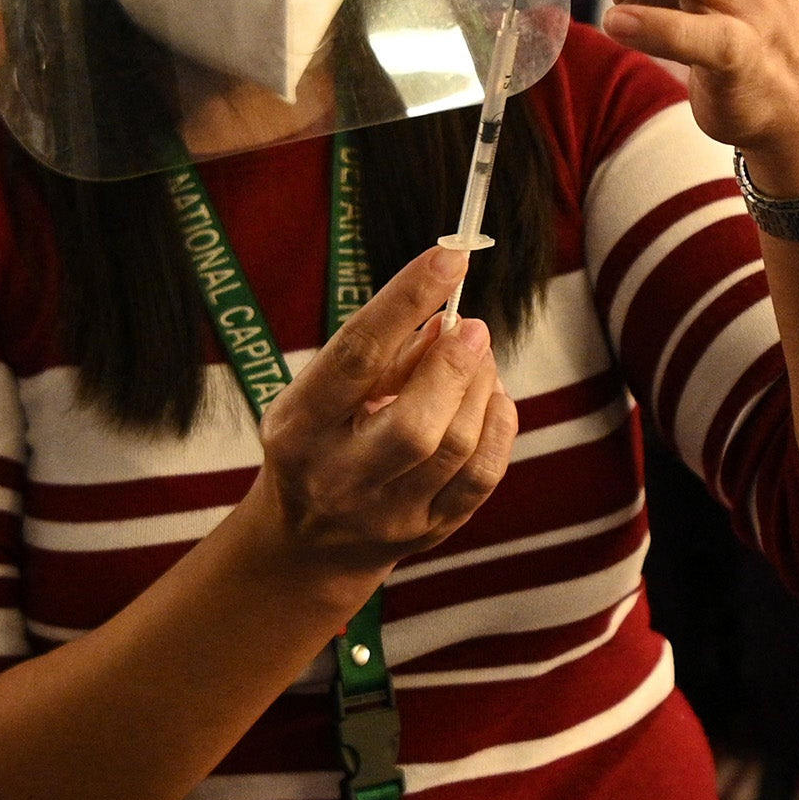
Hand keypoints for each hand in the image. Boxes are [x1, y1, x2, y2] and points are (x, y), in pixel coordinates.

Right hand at [236, 240, 517, 603]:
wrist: (307, 544)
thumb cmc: (319, 441)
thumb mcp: (320, 393)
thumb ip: (381, 356)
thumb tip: (448, 319)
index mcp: (299, 429)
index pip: (356, 357)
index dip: (406, 299)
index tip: (450, 255)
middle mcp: (339, 478)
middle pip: (415, 424)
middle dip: (455, 364)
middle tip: (472, 327)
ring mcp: (387, 514)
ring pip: (456, 447)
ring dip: (481, 386)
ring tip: (478, 357)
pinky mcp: (428, 532)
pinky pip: (483, 477)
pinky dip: (498, 424)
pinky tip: (491, 398)